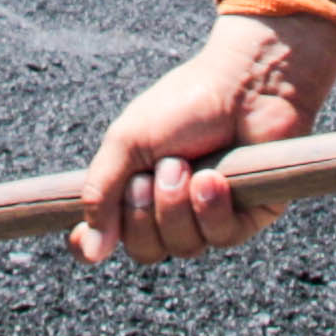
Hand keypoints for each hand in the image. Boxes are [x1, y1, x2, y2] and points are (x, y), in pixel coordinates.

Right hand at [72, 10, 335, 266]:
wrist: (245, 84)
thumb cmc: (184, 104)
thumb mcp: (127, 142)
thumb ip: (102, 194)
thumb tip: (90, 252)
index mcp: (137, 189)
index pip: (109, 236)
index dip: (95, 244)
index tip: (88, 240)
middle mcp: (173, 209)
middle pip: (145, 249)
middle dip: (144, 213)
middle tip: (155, 172)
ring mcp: (210, 215)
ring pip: (183, 246)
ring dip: (177, 205)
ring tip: (187, 164)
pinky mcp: (248, 216)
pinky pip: (221, 238)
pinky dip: (212, 208)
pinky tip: (214, 178)